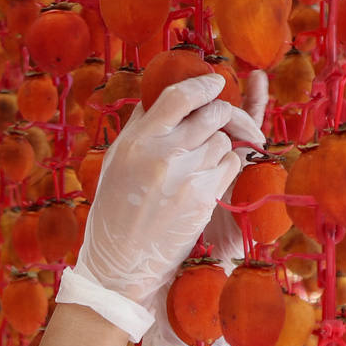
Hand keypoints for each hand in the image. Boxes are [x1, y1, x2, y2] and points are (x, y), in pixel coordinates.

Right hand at [56, 74, 264, 338]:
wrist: (120, 263)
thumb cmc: (115, 210)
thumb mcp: (117, 161)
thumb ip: (140, 127)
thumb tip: (163, 96)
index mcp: (137, 139)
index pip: (178, 95)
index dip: (204, 84)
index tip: (217, 81)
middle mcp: (162, 152)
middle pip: (211, 113)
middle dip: (223, 113)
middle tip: (224, 118)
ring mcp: (185, 175)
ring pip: (224, 140)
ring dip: (222, 145)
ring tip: (204, 160)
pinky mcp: (202, 198)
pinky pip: (231, 165)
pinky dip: (226, 168)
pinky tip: (209, 179)